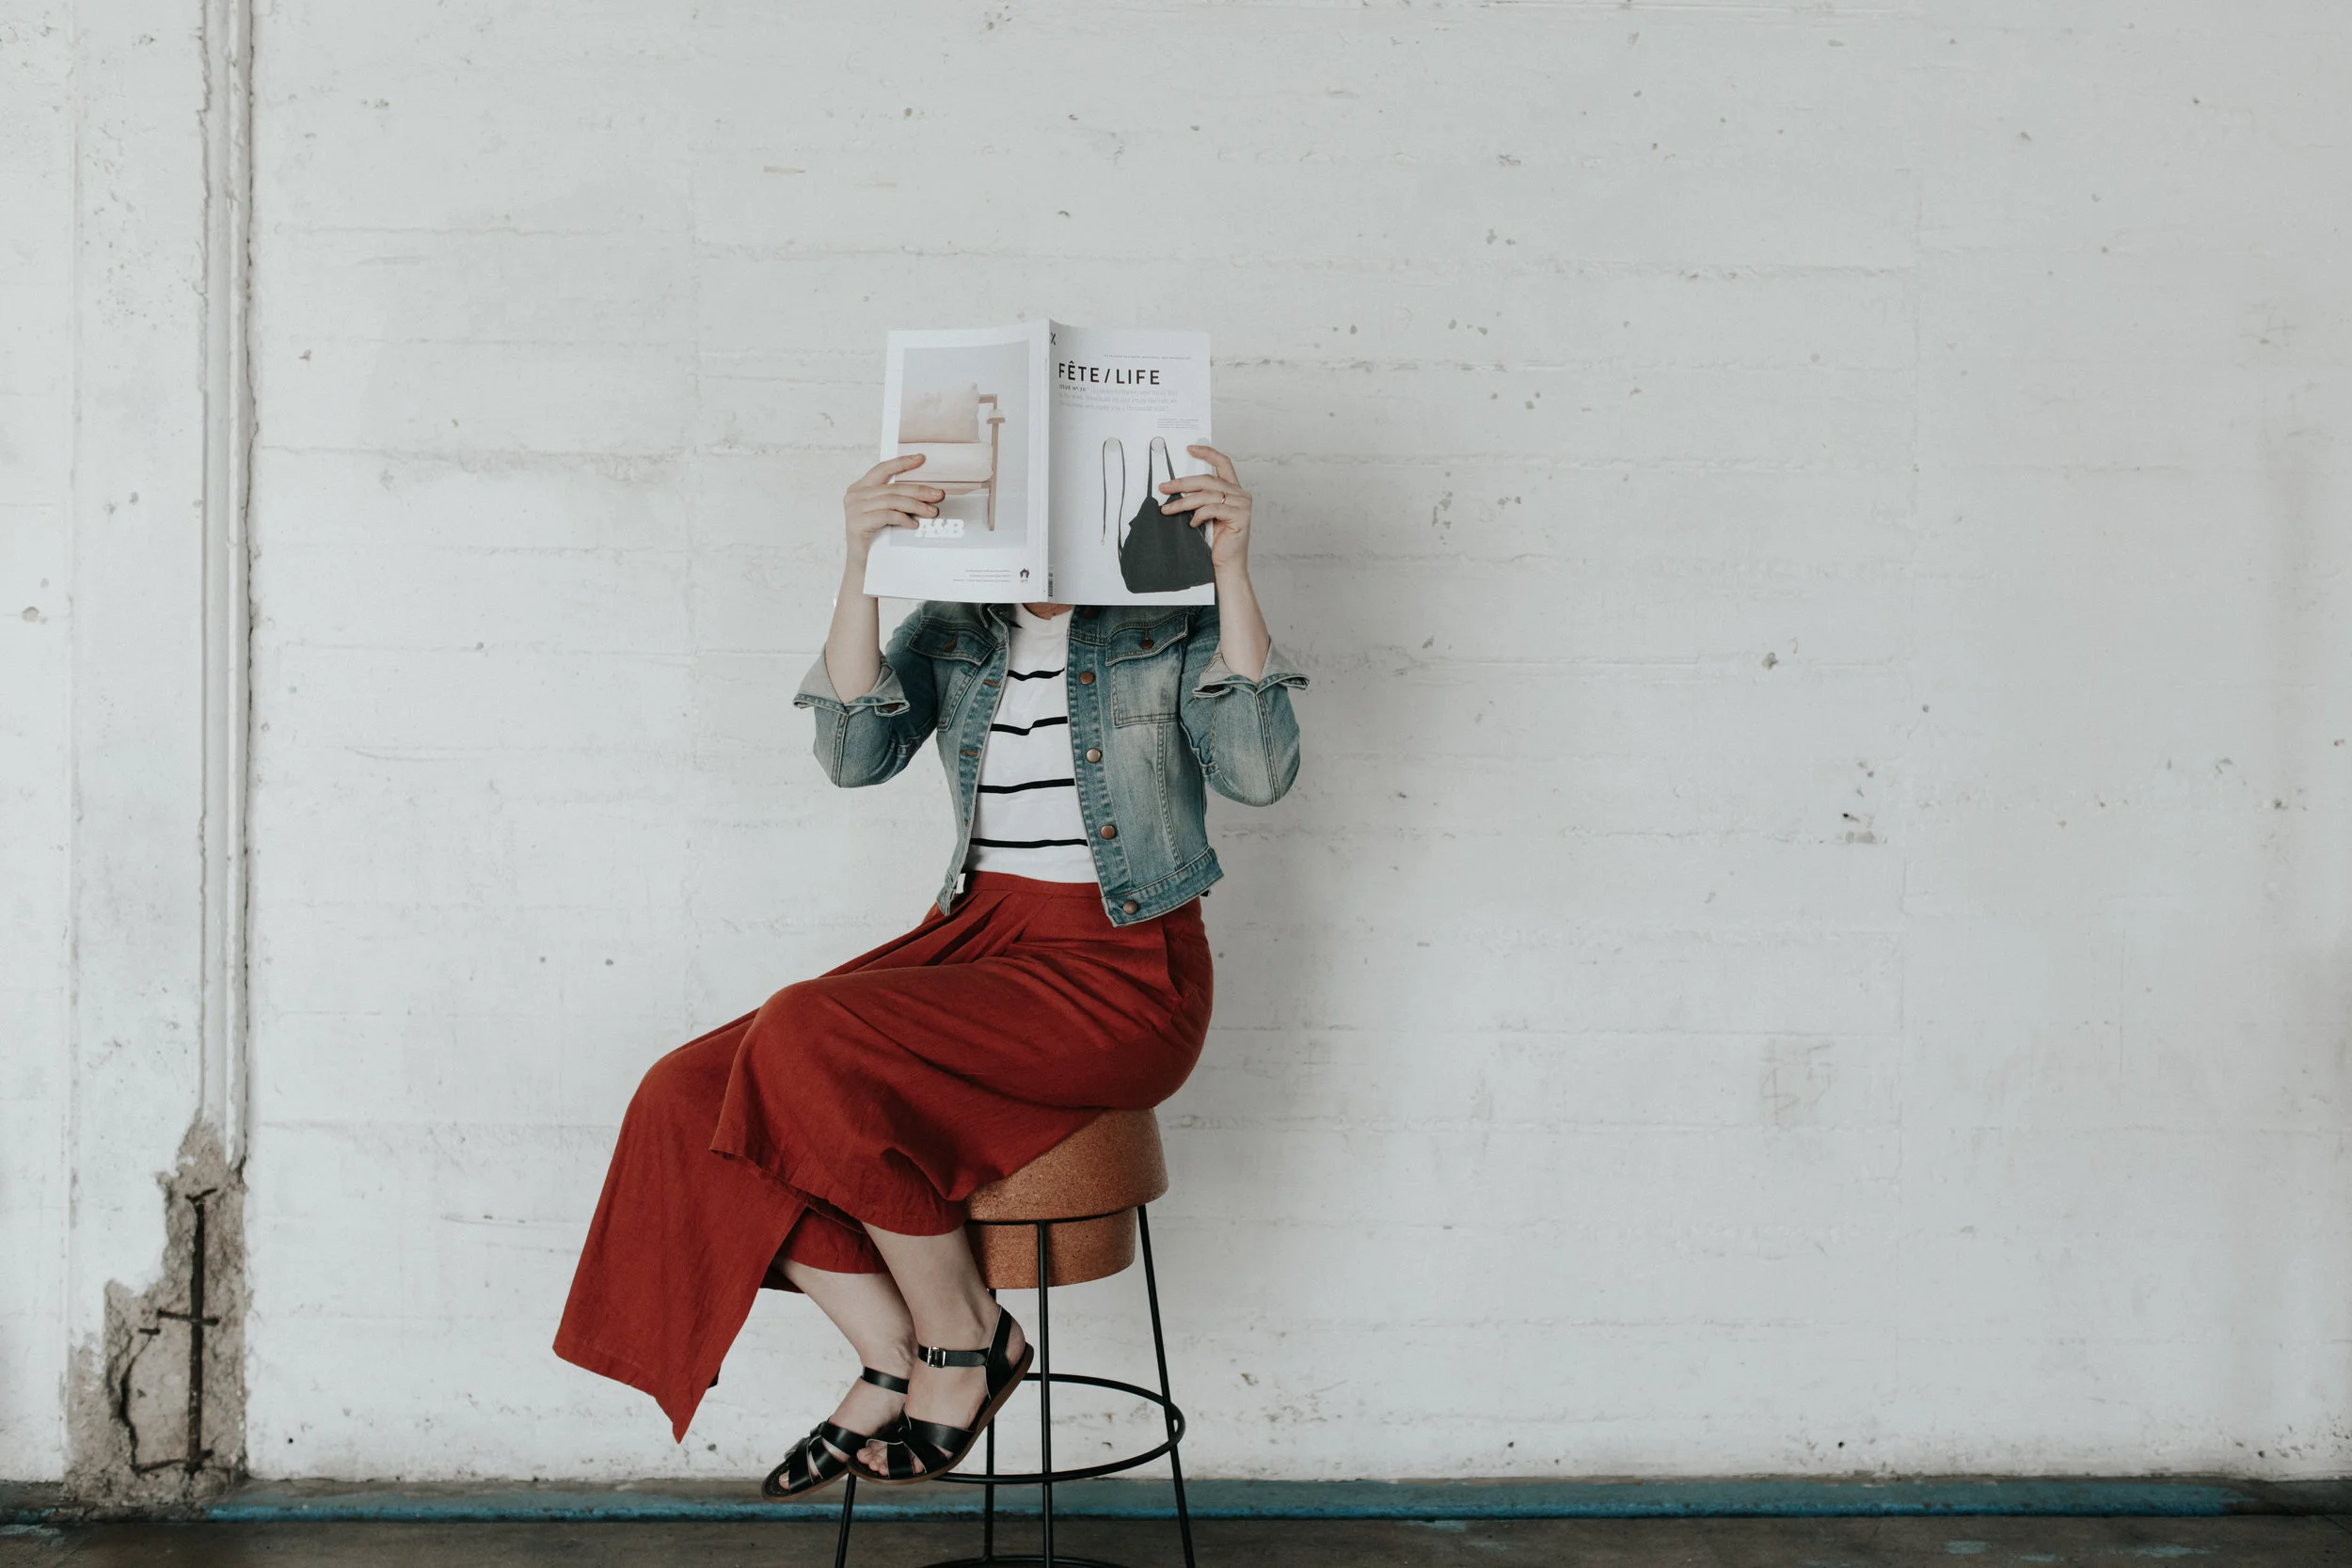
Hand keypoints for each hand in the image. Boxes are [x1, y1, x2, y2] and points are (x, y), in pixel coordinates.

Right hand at [843, 454, 940, 572]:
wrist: (863, 567)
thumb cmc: (877, 540)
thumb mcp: (885, 514)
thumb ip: (895, 500)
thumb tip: (926, 492)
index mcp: (860, 488)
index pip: (882, 469)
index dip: (902, 462)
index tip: (921, 458)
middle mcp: (854, 495)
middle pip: (892, 487)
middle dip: (918, 490)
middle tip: (938, 495)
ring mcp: (854, 509)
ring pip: (892, 500)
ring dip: (915, 505)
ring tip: (932, 512)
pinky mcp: (857, 523)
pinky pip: (886, 515)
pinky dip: (903, 519)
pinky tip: (914, 525)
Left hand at [1159, 445, 1252, 574]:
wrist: (1225, 565)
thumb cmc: (1215, 542)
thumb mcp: (1205, 514)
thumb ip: (1200, 498)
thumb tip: (1175, 486)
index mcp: (1233, 490)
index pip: (1223, 463)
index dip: (1207, 453)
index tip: (1190, 449)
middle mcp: (1240, 494)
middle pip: (1208, 480)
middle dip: (1182, 483)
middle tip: (1164, 487)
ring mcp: (1242, 505)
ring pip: (1207, 495)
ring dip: (1183, 502)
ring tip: (1168, 510)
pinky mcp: (1240, 516)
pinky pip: (1212, 509)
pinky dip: (1198, 515)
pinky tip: (1192, 523)